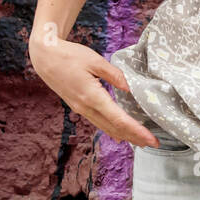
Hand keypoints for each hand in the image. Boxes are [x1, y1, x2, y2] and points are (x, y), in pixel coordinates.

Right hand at [28, 27, 161, 148]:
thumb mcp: (95, 61)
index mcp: (92, 97)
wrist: (45, 58)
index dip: (136, 130)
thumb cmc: (70, 56)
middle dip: (134, 137)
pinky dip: (111, 129)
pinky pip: (98, 122)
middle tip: (154, 143)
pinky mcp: (78, 106)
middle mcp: (85, 107)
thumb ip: (114, 75)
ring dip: (124, 135)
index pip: (119, 119)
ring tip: (140, 141)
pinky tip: (119, 134)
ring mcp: (80, 109)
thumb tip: (130, 88)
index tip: (151, 138)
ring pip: (105, 127)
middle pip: (114, 128)